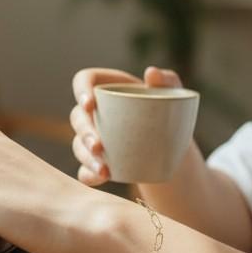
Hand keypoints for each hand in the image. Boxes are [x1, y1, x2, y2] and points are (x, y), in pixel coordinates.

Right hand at [69, 65, 183, 185]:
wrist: (174, 142)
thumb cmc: (169, 109)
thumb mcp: (173, 92)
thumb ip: (167, 80)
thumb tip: (151, 73)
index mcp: (106, 87)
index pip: (83, 80)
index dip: (81, 90)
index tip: (91, 104)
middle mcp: (94, 112)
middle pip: (78, 117)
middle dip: (85, 132)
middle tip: (99, 146)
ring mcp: (94, 137)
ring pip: (78, 145)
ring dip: (86, 157)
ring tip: (104, 169)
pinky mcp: (97, 160)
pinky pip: (85, 169)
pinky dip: (89, 175)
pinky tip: (101, 179)